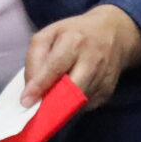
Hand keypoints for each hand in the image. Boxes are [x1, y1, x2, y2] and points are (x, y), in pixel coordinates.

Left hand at [21, 5, 140, 108]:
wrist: (114, 33)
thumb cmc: (75, 33)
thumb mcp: (49, 34)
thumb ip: (35, 57)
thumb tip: (30, 87)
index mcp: (75, 41)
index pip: (55, 67)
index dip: (40, 85)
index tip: (26, 101)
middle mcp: (92, 60)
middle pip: (70, 89)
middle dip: (51, 102)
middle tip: (36, 108)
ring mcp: (103, 77)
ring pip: (76, 102)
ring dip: (60, 105)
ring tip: (50, 98)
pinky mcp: (108, 91)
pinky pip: (85, 106)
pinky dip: (72, 105)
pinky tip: (68, 94)